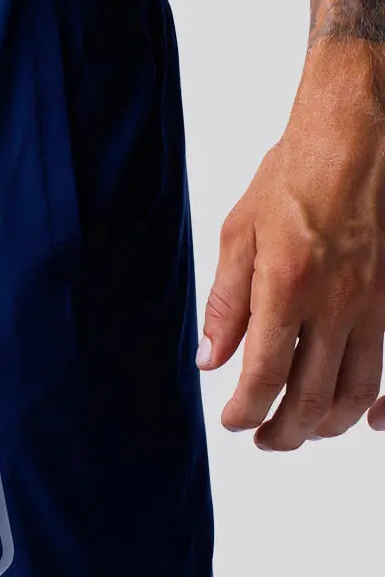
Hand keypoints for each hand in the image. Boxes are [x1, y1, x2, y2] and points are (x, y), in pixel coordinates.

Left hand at [199, 39, 384, 449]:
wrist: (359, 136)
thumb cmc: (295, 176)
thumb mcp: (239, 234)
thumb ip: (226, 303)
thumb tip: (209, 358)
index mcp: (287, 287)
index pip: (263, 376)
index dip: (246, 411)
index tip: (231, 422)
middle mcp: (337, 305)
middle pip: (312, 398)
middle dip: (284, 431)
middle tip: (263, 441)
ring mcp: (376, 306)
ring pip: (357, 392)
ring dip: (327, 424)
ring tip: (302, 432)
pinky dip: (381, 403)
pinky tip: (370, 420)